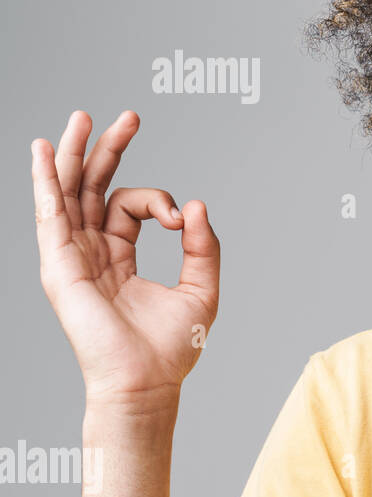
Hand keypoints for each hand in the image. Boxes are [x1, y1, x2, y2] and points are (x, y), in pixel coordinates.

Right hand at [31, 110, 219, 409]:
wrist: (148, 381)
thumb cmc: (172, 346)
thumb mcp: (202, 287)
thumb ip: (202, 246)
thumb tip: (194, 204)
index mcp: (119, 257)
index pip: (129, 206)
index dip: (157, 200)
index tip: (178, 218)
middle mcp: (91, 254)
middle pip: (92, 189)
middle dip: (108, 150)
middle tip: (129, 116)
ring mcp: (72, 259)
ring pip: (68, 194)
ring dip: (74, 154)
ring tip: (81, 118)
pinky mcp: (62, 267)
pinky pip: (50, 216)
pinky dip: (45, 183)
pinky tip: (44, 152)